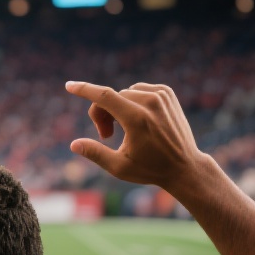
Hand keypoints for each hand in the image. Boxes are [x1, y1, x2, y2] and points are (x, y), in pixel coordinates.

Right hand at [65, 81, 207, 190]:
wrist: (185, 166)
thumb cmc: (150, 169)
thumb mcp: (119, 167)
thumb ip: (95, 153)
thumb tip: (74, 144)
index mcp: (137, 119)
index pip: (104, 96)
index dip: (84, 90)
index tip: (69, 85)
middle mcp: (150, 102)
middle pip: (111, 98)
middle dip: (102, 114)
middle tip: (106, 136)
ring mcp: (161, 95)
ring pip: (124, 93)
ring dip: (117, 108)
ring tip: (123, 130)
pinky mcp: (167, 93)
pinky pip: (138, 90)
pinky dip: (132, 101)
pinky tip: (136, 119)